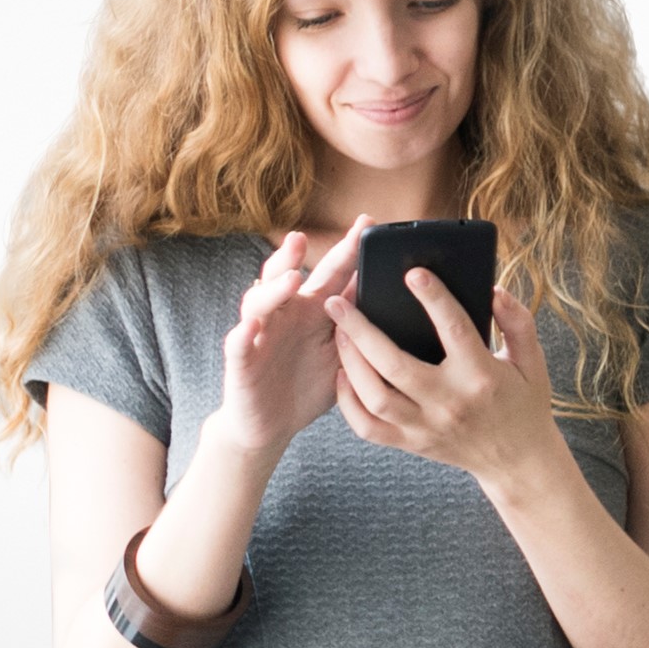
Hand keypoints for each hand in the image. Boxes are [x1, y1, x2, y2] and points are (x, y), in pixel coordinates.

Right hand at [208, 228, 363, 462]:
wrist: (272, 423)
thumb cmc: (311, 384)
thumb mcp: (345, 351)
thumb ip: (365, 326)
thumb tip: (409, 306)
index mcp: (314, 310)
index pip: (331, 272)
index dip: (347, 248)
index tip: (369, 223)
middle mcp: (285, 315)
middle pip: (289, 276)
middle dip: (297, 255)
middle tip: (308, 236)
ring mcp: (260, 335)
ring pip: (260, 303)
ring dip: (274, 289)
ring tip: (291, 279)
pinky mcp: (242, 362)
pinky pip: (239, 345)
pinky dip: (244, 334)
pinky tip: (252, 326)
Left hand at [325, 258, 564, 497]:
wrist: (519, 462)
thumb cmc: (524, 404)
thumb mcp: (532, 362)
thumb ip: (518, 323)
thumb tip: (492, 290)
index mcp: (482, 377)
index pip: (455, 330)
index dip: (435, 299)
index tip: (414, 273)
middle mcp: (451, 403)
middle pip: (395, 365)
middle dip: (361, 331)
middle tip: (337, 302)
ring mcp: (427, 427)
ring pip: (374, 396)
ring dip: (350, 362)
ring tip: (338, 333)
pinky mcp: (411, 444)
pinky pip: (367, 426)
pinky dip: (348, 401)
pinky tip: (343, 375)